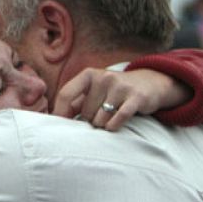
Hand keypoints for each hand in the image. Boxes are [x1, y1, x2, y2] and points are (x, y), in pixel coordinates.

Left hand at [53, 67, 190, 130]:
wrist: (149, 83)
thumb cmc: (113, 91)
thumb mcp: (93, 90)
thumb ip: (74, 102)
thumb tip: (53, 118)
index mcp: (88, 75)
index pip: (66, 94)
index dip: (60, 113)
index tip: (58, 126)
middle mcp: (103, 78)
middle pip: (84, 112)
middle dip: (90, 120)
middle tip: (100, 115)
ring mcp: (120, 87)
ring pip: (100, 119)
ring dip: (103, 124)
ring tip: (110, 117)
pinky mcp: (136, 98)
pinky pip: (117, 120)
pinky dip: (113, 127)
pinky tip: (115, 125)